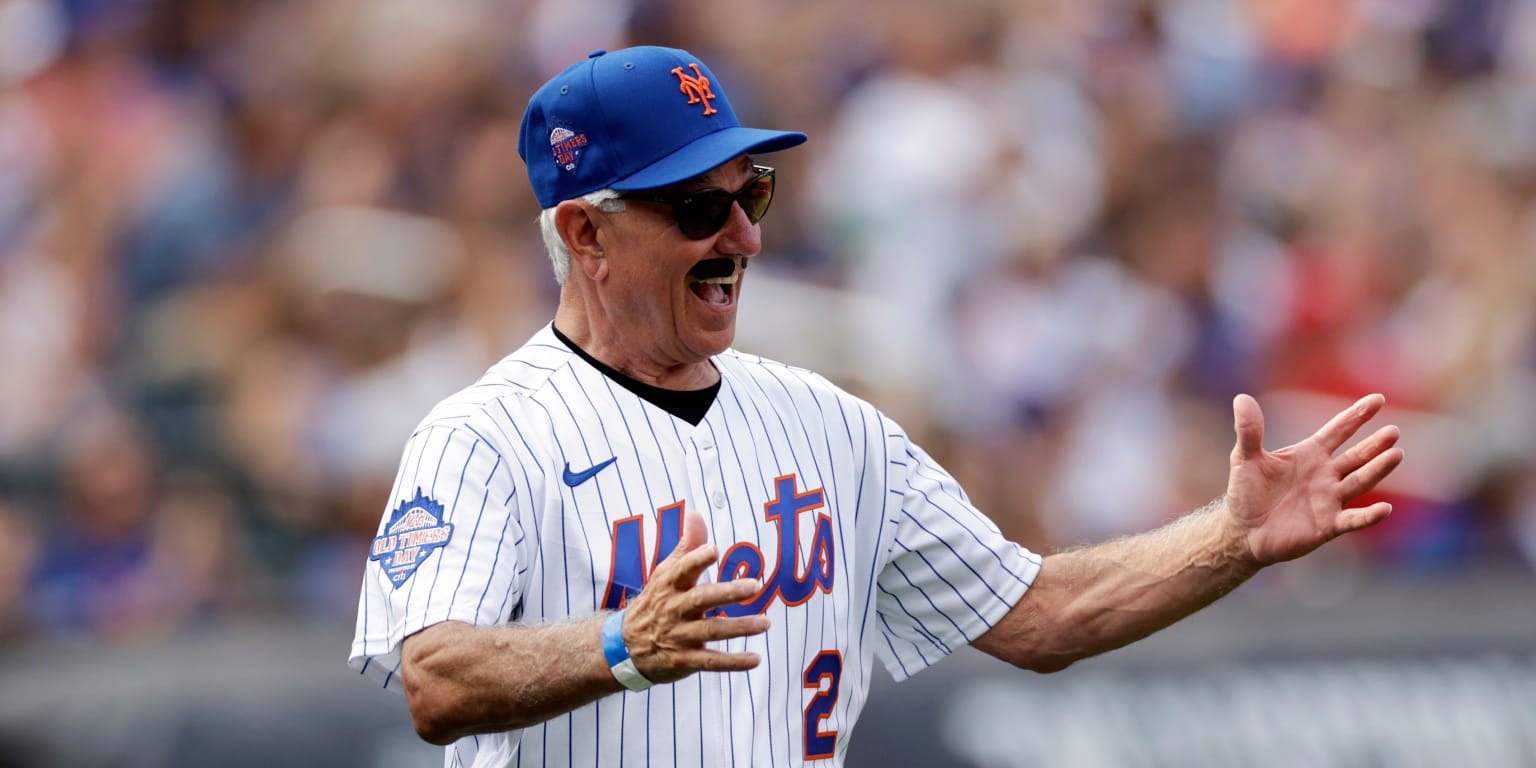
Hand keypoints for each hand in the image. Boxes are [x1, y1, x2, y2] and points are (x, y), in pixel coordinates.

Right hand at [619, 504, 768, 683]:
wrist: (624, 647)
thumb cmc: (655, 602)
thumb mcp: (664, 573)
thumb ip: (686, 545)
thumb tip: (696, 513)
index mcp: (670, 585)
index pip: (682, 569)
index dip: (696, 559)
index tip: (713, 550)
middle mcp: (674, 610)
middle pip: (701, 599)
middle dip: (727, 593)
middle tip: (753, 586)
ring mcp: (679, 636)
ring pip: (711, 630)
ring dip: (739, 627)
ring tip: (765, 623)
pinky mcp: (684, 660)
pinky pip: (711, 661)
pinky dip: (733, 662)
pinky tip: (755, 659)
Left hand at [1224, 393, 1403, 565]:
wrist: (1243, 532)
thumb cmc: (1245, 493)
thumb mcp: (1245, 458)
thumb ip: (1249, 431)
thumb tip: (1241, 398)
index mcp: (1309, 454)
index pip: (1338, 430)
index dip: (1357, 415)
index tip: (1378, 399)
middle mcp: (1326, 474)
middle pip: (1357, 456)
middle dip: (1375, 444)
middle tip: (1393, 431)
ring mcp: (1330, 500)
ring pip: (1360, 482)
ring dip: (1377, 470)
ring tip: (1396, 454)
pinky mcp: (1329, 525)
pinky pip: (1353, 520)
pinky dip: (1369, 516)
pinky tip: (1385, 509)